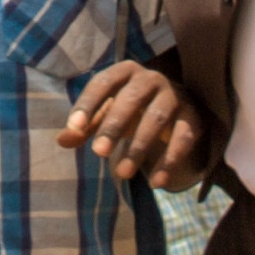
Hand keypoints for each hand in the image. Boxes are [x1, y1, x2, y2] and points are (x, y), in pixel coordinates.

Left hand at [59, 60, 205, 189]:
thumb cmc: (132, 109)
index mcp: (125, 72)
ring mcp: (175, 95)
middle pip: (131, 99)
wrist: (176, 110)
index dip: (88, 104)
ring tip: (122, 174)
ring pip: (156, 118)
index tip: (74, 127)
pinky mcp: (192, 117)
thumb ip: (85, 126)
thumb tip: (62, 140)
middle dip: (114, 126)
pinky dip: (170, 160)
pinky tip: (156, 183)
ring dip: (139, 147)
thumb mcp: (107, 114)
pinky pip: (183, 138)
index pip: (103, 83)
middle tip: (99, 153)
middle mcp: (151, 79)